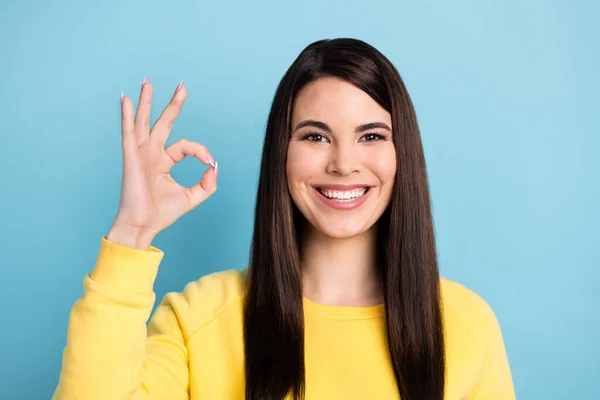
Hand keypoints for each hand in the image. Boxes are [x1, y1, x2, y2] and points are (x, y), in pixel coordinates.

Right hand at [107, 78, 217, 248]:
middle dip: (173, 105)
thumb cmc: (162, 214)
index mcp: (164, 161)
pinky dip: (126, 116)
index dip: (200, 151)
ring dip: (147, 102)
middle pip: (164, 123)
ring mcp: (141, 154)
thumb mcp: (192, 197)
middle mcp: (152, 154)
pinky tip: (125, 99)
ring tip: (148, 82)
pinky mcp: (131, 157)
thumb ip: (207, 184)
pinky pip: (129, 132)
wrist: (143, 226)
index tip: (208, 162)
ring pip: (144, 122)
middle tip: (182, 87)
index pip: (185, 146)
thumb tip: (214, 166)